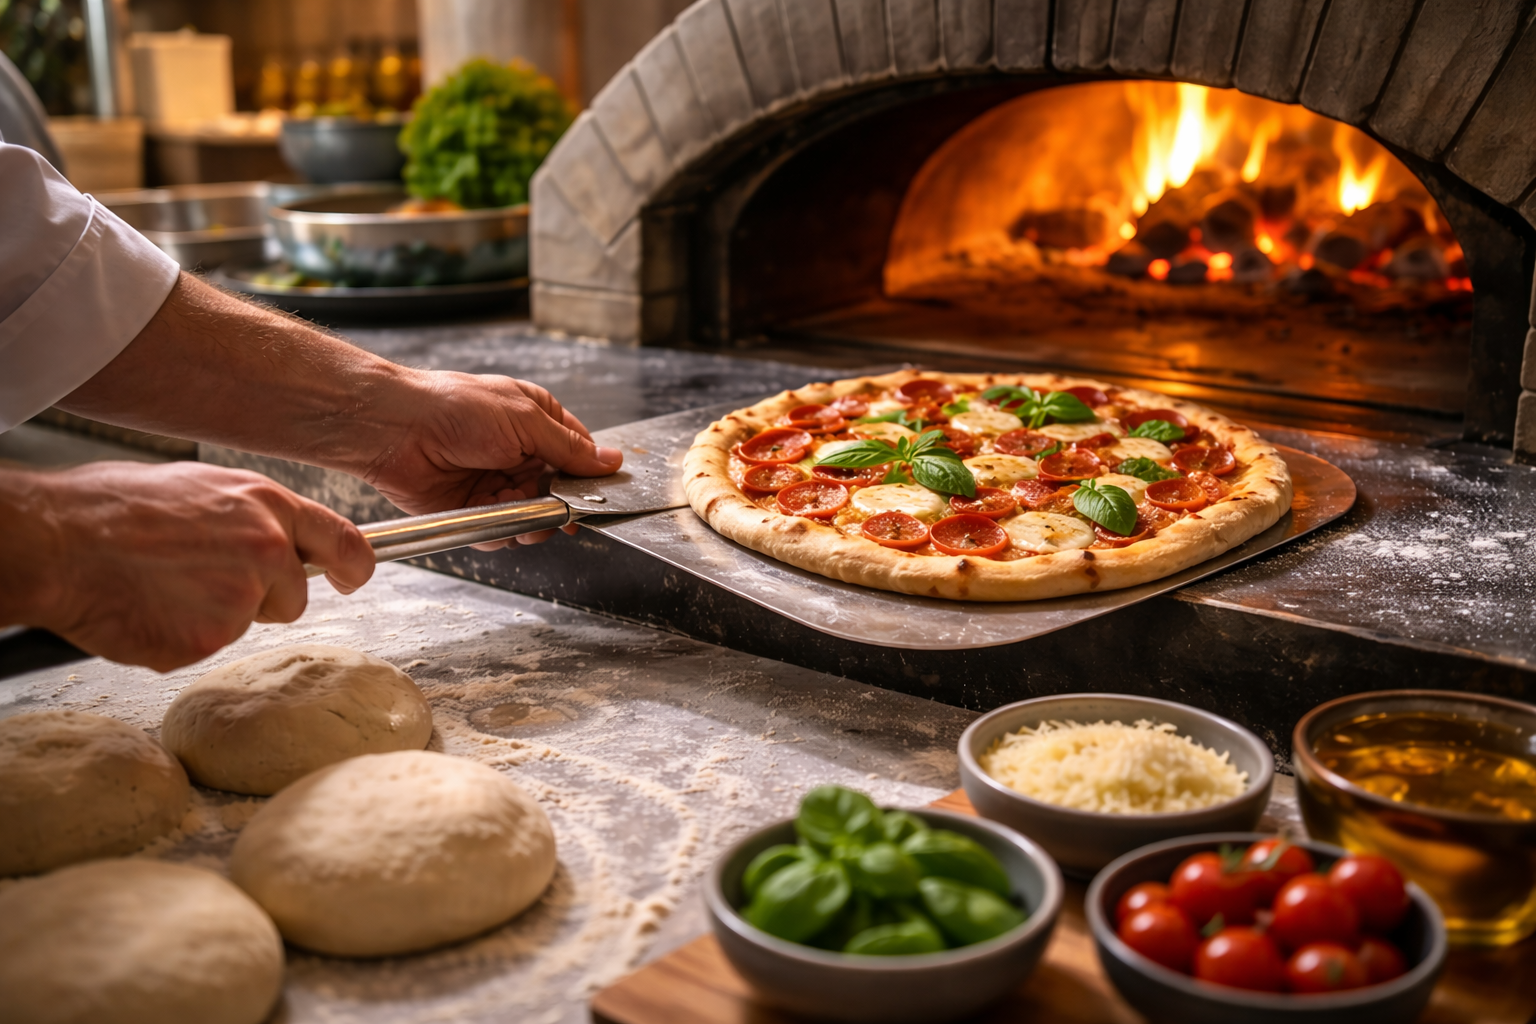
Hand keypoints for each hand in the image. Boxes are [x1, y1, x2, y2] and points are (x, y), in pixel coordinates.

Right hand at [0, 462, 373, 670]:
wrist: (58, 541)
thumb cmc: (113, 507)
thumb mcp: (200, 488)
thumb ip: (248, 516)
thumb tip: (270, 535)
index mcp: (267, 504)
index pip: (344, 540)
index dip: (352, 566)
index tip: (351, 578)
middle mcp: (267, 549)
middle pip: (294, 596)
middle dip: (260, 598)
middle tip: (200, 579)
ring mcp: (241, 598)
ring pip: (249, 623)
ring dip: (216, 616)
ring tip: (163, 585)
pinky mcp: (210, 639)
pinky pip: (207, 647)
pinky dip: (181, 637)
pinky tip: (148, 609)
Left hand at [361, 370, 622, 546]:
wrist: (396, 431)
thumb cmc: (452, 407)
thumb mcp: (524, 420)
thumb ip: (570, 447)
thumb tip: (610, 460)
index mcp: (536, 420)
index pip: (579, 453)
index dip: (590, 475)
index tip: (599, 493)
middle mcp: (520, 452)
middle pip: (560, 491)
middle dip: (562, 505)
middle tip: (560, 510)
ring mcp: (497, 482)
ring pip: (535, 517)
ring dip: (533, 522)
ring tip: (524, 515)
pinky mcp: (475, 509)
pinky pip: (503, 532)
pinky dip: (503, 533)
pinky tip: (497, 520)